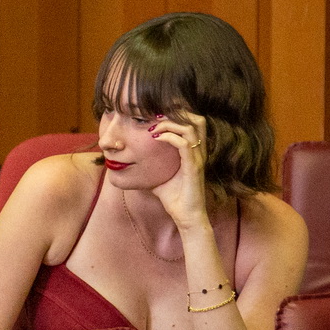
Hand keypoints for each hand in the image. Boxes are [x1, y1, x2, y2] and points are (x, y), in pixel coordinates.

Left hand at [149, 110, 209, 228]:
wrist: (186, 216)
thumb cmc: (174, 197)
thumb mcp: (158, 176)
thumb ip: (150, 166)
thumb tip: (130, 161)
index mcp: (193, 151)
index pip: (193, 123)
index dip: (178, 114)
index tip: (157, 115)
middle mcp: (198, 152)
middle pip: (198, 120)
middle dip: (178, 113)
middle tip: (157, 117)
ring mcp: (197, 159)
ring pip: (191, 129)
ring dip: (170, 124)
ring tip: (154, 128)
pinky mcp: (194, 168)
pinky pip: (184, 145)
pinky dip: (169, 137)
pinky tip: (156, 139)